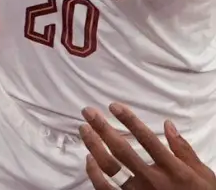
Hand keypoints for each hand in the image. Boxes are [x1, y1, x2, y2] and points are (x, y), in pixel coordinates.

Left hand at [82, 104, 215, 189]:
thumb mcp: (202, 173)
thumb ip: (184, 150)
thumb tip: (168, 124)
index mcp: (173, 169)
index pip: (147, 140)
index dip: (129, 121)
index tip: (114, 106)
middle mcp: (153, 180)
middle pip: (122, 150)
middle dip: (103, 129)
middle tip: (88, 112)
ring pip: (110, 168)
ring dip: (94, 146)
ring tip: (84, 130)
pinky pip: (105, 189)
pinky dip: (94, 174)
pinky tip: (89, 159)